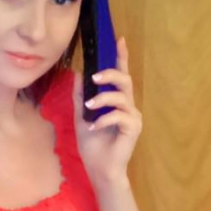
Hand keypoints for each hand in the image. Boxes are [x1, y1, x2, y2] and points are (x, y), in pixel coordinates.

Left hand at [72, 36, 142, 186]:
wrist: (99, 170)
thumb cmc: (93, 146)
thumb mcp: (81, 117)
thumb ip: (81, 97)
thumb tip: (77, 74)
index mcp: (117, 102)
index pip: (121, 76)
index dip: (121, 57)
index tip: (119, 39)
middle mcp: (128, 107)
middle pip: (125, 80)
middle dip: (110, 74)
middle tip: (94, 77)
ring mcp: (133, 117)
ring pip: (122, 96)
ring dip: (103, 98)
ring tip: (89, 107)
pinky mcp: (133, 128)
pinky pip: (120, 115)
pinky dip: (105, 119)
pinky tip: (95, 127)